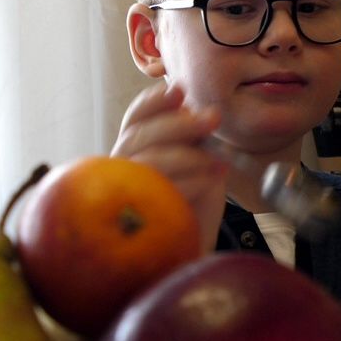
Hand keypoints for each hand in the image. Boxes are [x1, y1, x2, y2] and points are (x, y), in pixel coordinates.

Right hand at [111, 82, 227, 253]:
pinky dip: (189, 183)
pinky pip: (160, 193)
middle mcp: (122, 167)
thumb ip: (196, 138)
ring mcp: (125, 193)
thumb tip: (199, 112)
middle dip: (178, 123)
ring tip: (218, 160)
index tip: (178, 91)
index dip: (153, 102)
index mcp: (137, 148)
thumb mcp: (200, 162)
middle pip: (139, 135)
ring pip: (148, 161)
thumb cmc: (192, 203)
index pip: (136, 118)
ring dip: (187, 155)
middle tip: (213, 117)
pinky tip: (211, 181)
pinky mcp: (137, 220)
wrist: (192, 250)